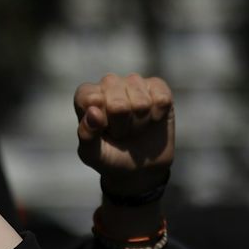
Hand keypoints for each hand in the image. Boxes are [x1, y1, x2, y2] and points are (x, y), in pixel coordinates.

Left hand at [74, 73, 173, 198]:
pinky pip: (162, 99)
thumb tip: (93, 111)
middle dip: (121, 126)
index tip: (102, 130)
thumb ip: (86, 134)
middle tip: (120, 132)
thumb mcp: (92, 154)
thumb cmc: (109, 156)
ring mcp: (134, 83)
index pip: (89, 98)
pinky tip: (152, 119)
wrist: (139, 166)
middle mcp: (109, 84)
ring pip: (141, 102)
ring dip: (140, 122)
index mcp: (86, 96)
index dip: (99, 120)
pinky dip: (157, 116)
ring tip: (134, 127)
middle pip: (117, 104)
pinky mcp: (157, 86)